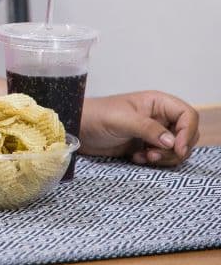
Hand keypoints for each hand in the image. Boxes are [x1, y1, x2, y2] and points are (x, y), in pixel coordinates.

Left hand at [79, 91, 199, 165]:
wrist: (76, 129)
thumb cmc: (95, 116)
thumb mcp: (122, 120)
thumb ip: (148, 129)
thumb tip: (172, 142)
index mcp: (157, 103)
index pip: (188, 115)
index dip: (187, 132)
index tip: (177, 149)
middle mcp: (159, 117)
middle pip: (187, 135)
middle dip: (176, 149)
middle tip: (154, 155)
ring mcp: (153, 133)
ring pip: (177, 149)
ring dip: (164, 157)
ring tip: (144, 157)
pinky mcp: (145, 146)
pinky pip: (162, 157)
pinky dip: (154, 161)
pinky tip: (136, 158)